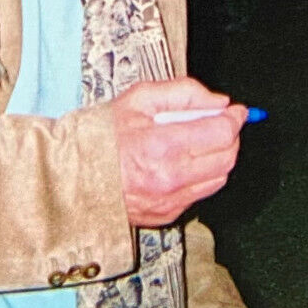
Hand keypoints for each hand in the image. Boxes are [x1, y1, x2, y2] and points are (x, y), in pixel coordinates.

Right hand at [109, 78, 246, 226]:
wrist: (71, 176)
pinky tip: (184, 162)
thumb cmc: (101, 134)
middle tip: (219, 123)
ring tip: (199, 142)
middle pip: (227, 157)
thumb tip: (219, 102)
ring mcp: (169, 200)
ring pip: (219, 177)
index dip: (235, 117)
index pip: (221, 132)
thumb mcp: (139, 98)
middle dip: (231, 136)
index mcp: (162, 145)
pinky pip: (201, 193)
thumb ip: (184, 93)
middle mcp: (169, 178)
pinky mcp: (167, 214)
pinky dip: (202, 175)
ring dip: (220, 157)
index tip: (236, 110)